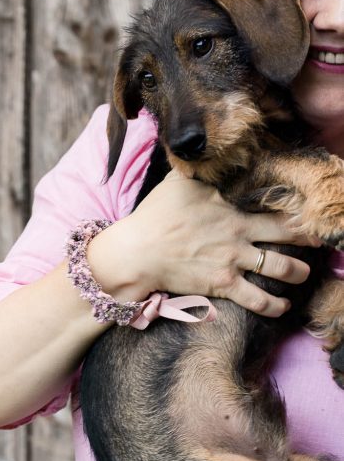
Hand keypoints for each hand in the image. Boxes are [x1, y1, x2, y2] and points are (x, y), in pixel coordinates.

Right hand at [94, 171, 315, 318]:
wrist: (138, 252)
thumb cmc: (155, 215)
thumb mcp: (179, 182)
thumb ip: (201, 171)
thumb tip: (207, 154)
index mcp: (233, 210)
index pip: (274, 207)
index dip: (297, 210)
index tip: (309, 210)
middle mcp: (239, 236)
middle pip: (287, 236)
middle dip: (309, 239)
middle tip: (321, 241)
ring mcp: (233, 262)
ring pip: (280, 269)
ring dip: (298, 273)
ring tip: (304, 275)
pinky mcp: (222, 285)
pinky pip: (256, 299)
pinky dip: (273, 305)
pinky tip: (283, 306)